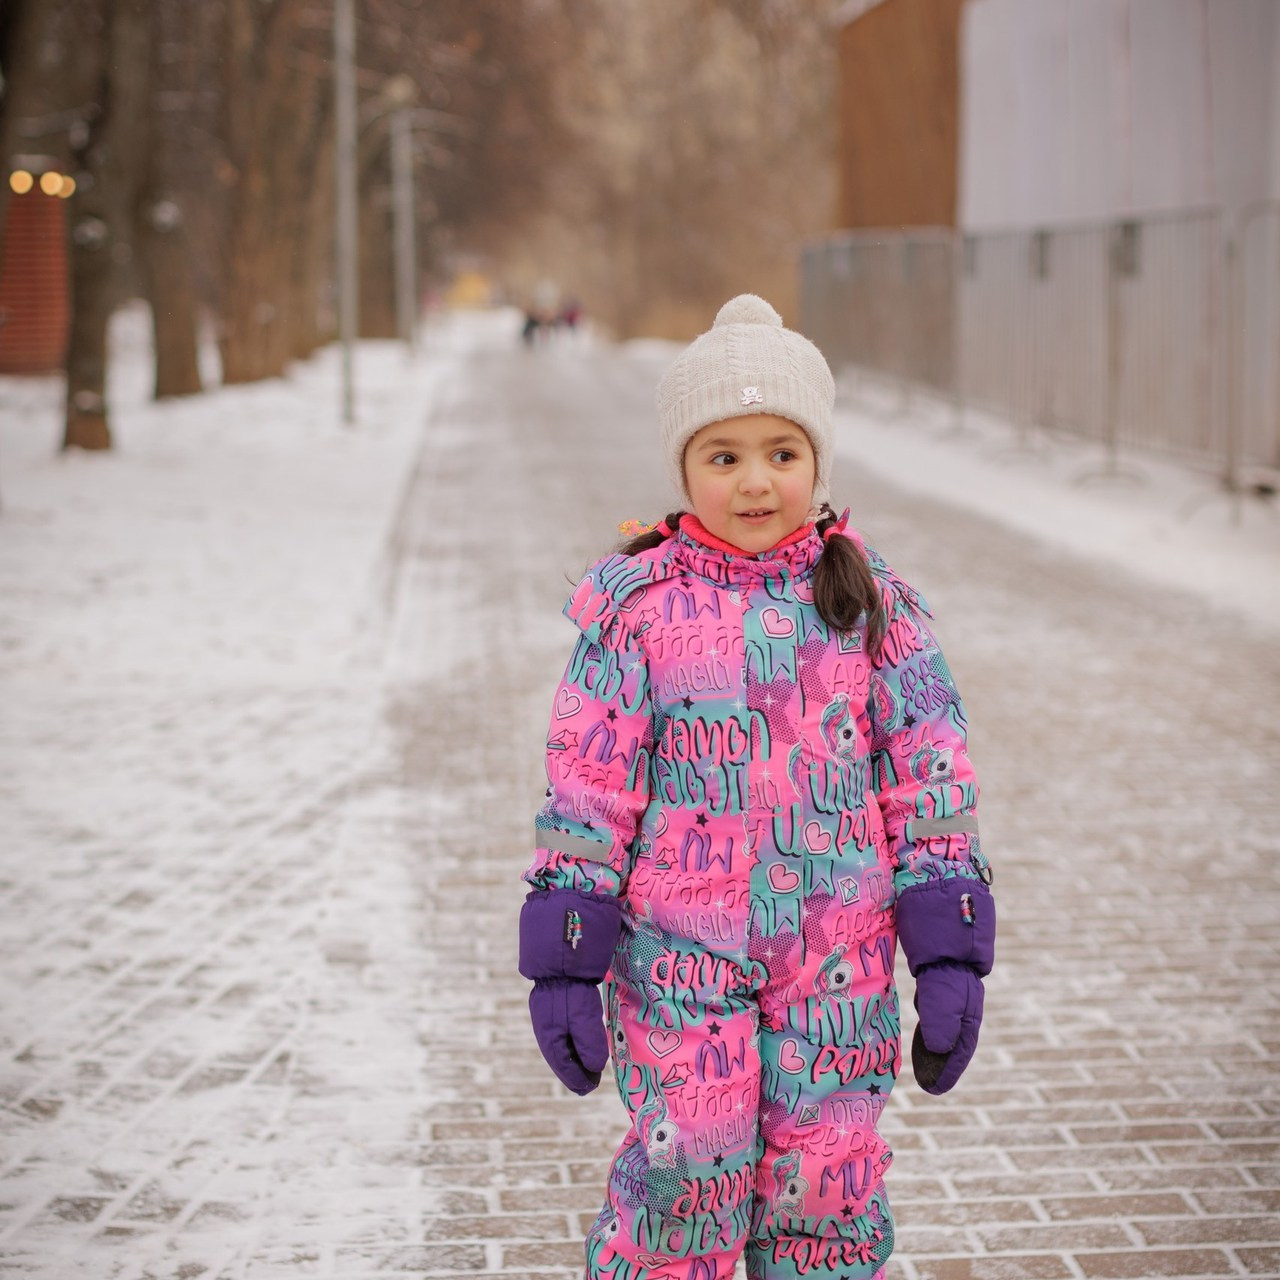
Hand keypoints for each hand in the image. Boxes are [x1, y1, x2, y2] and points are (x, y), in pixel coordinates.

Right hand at [529, 978, 609, 1094]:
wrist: (560, 961)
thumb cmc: (573, 992)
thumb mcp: (585, 1019)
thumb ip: (589, 1045)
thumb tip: (594, 1067)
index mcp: (550, 1037)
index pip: (564, 1066)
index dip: (577, 1079)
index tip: (590, 1089)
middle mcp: (544, 1030)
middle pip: (559, 1058)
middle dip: (574, 1073)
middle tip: (589, 1084)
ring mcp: (545, 1017)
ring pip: (559, 1047)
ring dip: (572, 1059)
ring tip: (586, 1067)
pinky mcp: (550, 1007)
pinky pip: (560, 1034)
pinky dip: (570, 1045)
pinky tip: (578, 1043)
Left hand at [911, 961, 983, 1094]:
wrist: (942, 920)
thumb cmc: (939, 957)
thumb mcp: (938, 992)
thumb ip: (939, 1020)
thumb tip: (940, 1051)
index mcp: (967, 1012)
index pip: (959, 1050)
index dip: (947, 1071)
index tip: (934, 1090)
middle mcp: (962, 1004)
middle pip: (953, 1040)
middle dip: (942, 1063)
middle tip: (928, 1083)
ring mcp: (952, 991)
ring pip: (944, 1024)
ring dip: (935, 1044)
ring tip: (924, 1061)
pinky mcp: (940, 978)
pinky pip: (936, 1008)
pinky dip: (930, 1023)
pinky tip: (924, 1023)